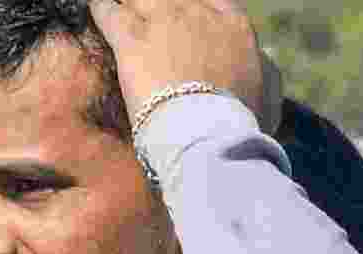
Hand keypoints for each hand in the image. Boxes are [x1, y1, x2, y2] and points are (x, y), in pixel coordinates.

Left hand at [90, 0, 276, 131]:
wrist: (209, 131)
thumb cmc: (241, 120)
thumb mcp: (266, 93)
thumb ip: (262, 72)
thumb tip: (260, 64)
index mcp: (234, 25)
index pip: (212, 0)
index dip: (193, 5)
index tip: (183, 12)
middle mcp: (198, 14)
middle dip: (157, 5)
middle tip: (145, 11)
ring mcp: (163, 23)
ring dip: (130, 4)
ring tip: (119, 8)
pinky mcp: (132, 41)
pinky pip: (108, 12)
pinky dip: (100, 8)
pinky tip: (96, 8)